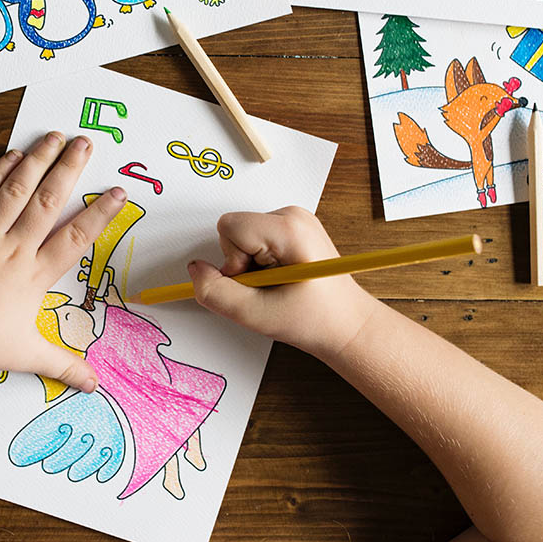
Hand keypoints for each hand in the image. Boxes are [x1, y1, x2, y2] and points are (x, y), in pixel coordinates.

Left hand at [0, 131, 126, 392]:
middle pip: (48, 201)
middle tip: (86, 143)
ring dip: (38, 161)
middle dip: (70, 169)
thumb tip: (93, 384)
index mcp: (35, 275)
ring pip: (17, 190)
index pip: (75, 238)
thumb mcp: (26, 354)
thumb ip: (63, 364)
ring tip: (55, 136)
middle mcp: (15, 249)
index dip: (100, 214)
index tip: (118, 192)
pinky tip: (12, 155)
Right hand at [186, 206, 377, 357]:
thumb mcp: (255, 315)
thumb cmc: (313, 320)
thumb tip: (195, 270)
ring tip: (278, 285)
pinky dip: (260, 262)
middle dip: (241, 263)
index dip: (232, 261)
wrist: (348, 326)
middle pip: (235, 230)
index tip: (257, 282)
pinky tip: (282, 278)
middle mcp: (293, 215)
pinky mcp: (292, 227)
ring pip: (242, 236)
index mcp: (289, 228)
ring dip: (251, 265)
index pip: (230, 227)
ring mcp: (294, 219)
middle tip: (269, 287)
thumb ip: (215, 293)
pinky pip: (255, 240)